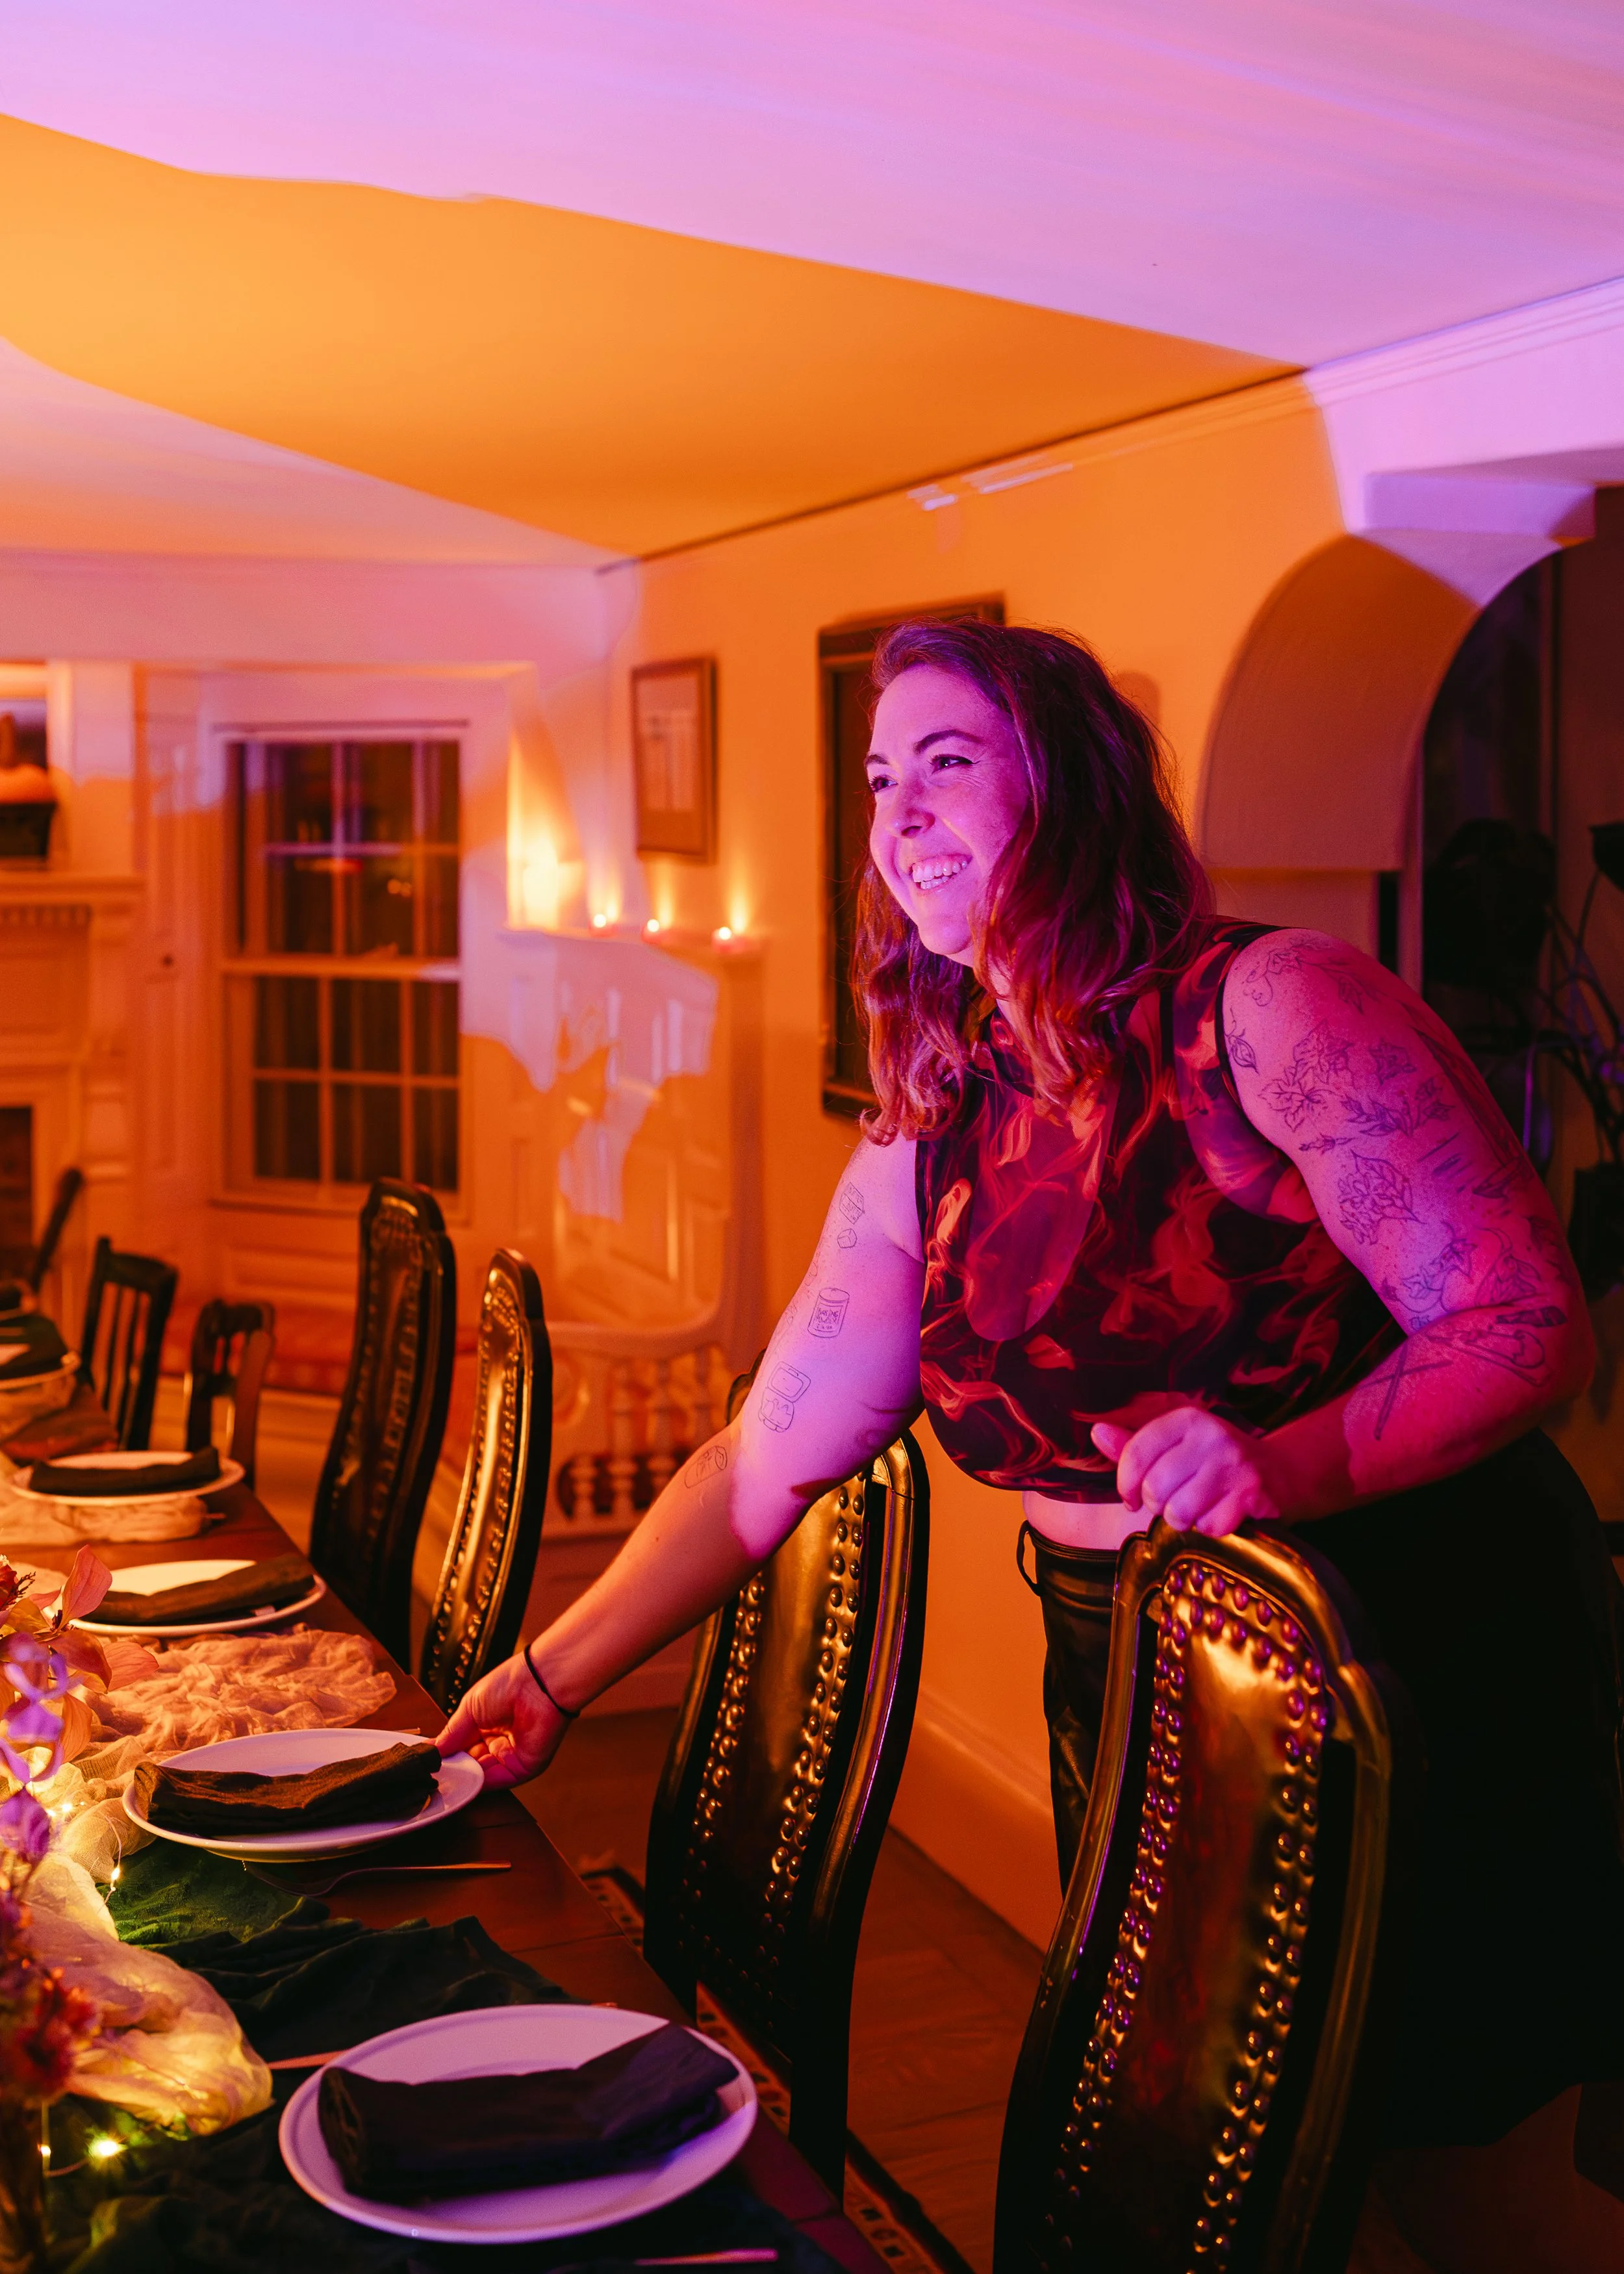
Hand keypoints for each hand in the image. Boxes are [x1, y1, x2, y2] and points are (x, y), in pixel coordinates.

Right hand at [434, 1650, 571, 1787]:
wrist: (537, 1684)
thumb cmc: (508, 1684)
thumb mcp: (468, 1709)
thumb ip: (451, 1735)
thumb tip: (433, 1751)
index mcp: (486, 1724)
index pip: (462, 1748)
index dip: (448, 1756)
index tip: (429, 1763)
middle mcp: (499, 1741)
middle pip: (471, 1764)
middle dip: (455, 1769)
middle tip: (435, 1774)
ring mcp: (511, 1755)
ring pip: (482, 1776)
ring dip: (465, 1778)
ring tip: (446, 1777)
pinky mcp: (523, 1767)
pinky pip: (498, 1781)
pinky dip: (480, 1784)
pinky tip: (464, 1781)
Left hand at [1091, 1407, 1281, 1538]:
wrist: (1284, 1473)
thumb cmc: (1218, 1463)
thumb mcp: (1178, 1446)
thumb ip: (1136, 1445)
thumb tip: (1096, 1432)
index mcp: (1186, 1419)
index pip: (1134, 1454)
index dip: (1124, 1485)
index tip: (1130, 1499)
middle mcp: (1211, 1436)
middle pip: (1154, 1490)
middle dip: (1159, 1507)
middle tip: (1176, 1502)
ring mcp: (1234, 1464)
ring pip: (1179, 1513)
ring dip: (1185, 1521)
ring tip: (1199, 1508)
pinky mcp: (1253, 1493)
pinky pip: (1210, 1527)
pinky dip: (1212, 1530)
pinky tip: (1223, 1514)